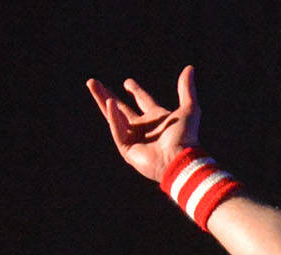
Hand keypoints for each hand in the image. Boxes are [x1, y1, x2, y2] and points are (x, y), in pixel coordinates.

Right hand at [85, 65, 200, 181]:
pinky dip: (113, 117)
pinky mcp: (127, 149)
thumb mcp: (189, 108)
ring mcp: (134, 138)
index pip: (143, 101)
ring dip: (102, 100)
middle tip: (93, 82)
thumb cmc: (186, 137)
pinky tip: (110, 103)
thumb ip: (186, 89)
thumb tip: (189, 69)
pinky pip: (117, 130)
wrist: (179, 159)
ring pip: (113, 116)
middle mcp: (143, 127)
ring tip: (91, 84)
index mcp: (157, 118)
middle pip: (121, 107)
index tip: (127, 82)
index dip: (135, 91)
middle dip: (106, 94)